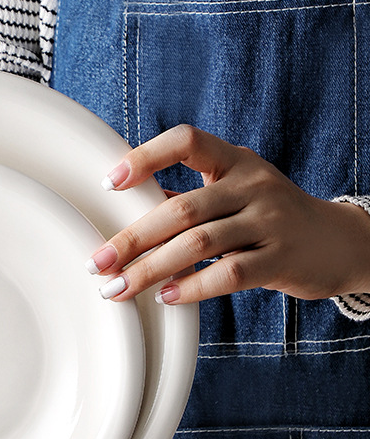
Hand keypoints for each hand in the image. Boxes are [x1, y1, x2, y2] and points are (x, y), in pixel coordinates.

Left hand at [87, 125, 369, 303]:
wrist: (341, 242)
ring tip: (119, 288)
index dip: (145, 157)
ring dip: (151, 269)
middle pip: (181, 209)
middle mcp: (252, 184)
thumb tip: (126, 211)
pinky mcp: (281, 259)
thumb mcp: (234, 193)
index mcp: (234, 161)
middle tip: (97, 263)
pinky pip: (229, 274)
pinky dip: (192, 287)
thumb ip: (187, 198)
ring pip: (199, 244)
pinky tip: (166, 297)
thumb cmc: (269, 217)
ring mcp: (270, 220)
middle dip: (132, 239)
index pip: (186, 141)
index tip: (107, 182)